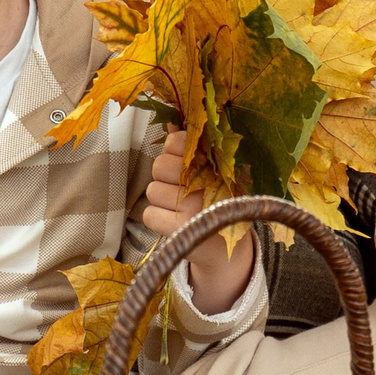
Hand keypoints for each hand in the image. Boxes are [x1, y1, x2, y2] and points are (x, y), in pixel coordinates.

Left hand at [143, 128, 254, 315]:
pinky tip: (174, 221)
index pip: (176, 142)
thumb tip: (170, 125)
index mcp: (216, 163)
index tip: (185, 162)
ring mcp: (193, 207)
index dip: (173, 151)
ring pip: (152, 191)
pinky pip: (149, 215)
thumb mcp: (212, 172)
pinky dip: (157, 218)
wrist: (226, 249)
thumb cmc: (215, 201)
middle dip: (164, 176)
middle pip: (158, 166)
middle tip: (181, 187)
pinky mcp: (181, 230)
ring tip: (180, 206)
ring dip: (161, 199)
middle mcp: (206, 183)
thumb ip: (191, 148)